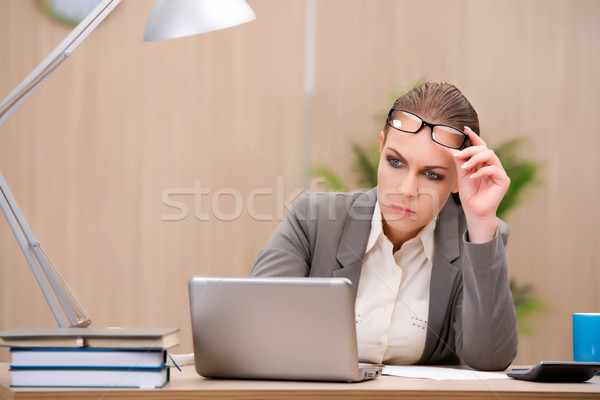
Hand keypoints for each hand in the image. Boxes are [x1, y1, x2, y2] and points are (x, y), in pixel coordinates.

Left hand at [447, 127, 509, 241]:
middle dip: (471, 150)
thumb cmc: (469, 194)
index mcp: (483, 163)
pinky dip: (481, 172)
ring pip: (490, 156)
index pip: (480, 146)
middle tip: (459, 156)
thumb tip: (451, 149)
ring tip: (465, 167)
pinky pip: (493, 170)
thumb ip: (459, 162)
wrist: (474, 211)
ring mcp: (499, 172)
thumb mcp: (462, 176)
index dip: (474, 137)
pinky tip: (473, 178)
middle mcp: (492, 165)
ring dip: (475, 159)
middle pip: (485, 149)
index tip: (465, 129)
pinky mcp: (503, 180)